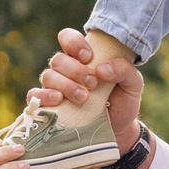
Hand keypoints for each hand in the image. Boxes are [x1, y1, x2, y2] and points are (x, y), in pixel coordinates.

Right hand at [36, 28, 145, 166]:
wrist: (120, 130)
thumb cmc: (124, 101)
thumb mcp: (133, 83)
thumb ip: (124, 69)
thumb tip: (101, 69)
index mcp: (84, 58)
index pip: (68, 38)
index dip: (74, 43)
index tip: (88, 57)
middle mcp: (66, 70)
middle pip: (58, 60)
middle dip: (75, 70)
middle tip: (93, 83)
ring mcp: (56, 88)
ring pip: (48, 76)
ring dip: (65, 85)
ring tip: (83, 98)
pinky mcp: (49, 107)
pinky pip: (35, 96)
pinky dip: (43, 96)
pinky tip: (58, 101)